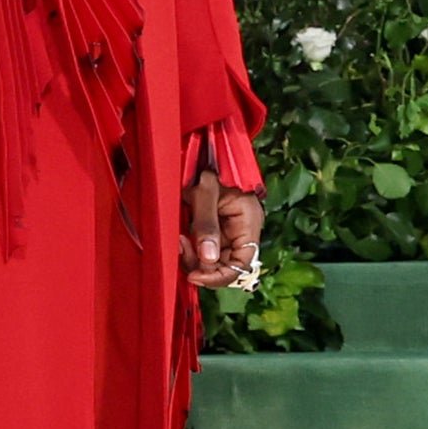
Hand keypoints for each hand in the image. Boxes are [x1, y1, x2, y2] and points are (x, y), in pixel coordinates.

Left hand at [181, 163, 265, 291]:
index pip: (240, 264)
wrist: (202, 153)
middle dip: (202, 266)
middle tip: (181, 249)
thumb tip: (207, 259)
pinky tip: (180, 239)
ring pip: (213, 261)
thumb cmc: (209, 166)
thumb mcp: (206, 192)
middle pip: (225, 265)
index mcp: (249, 222)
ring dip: (194, 258)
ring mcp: (227, 232)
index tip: (194, 276)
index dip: (219, 276)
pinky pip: (204, 250)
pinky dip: (191, 250)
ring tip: (179, 241)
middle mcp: (241, 231)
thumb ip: (206, 224)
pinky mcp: (214, 230)